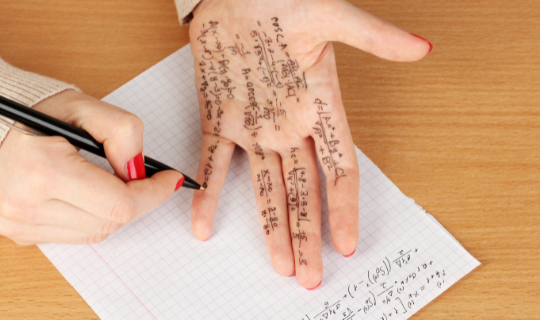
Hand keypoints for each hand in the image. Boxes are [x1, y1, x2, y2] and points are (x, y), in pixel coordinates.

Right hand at [0, 90, 183, 244]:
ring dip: (115, 209)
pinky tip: (86, 193)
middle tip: (143, 177)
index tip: (170, 179)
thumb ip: (121, 132)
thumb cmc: (33, 111)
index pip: (120, 203)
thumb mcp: (82, 106)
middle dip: (137, 199)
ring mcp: (20, 225)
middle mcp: (27, 206)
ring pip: (98, 232)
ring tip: (108, 180)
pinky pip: (76, 235)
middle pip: (112, 221)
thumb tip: (141, 170)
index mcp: (42, 172)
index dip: (154, 194)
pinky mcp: (19, 234)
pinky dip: (92, 216)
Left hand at [189, 0, 430, 287]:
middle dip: (308, 234)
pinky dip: (209, 192)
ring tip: (279, 265)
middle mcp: (289, 125)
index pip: (340, 168)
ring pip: (266, 187)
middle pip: (304, 191)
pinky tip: (204, 224)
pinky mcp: (219, 118)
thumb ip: (371, 35)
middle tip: (311, 275)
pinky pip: (214, 162)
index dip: (344, 207)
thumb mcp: (329, 15)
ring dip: (271, 227)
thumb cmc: (281, 0)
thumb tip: (419, 48)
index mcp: (320, 106)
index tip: (347, 243)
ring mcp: (254, 126)